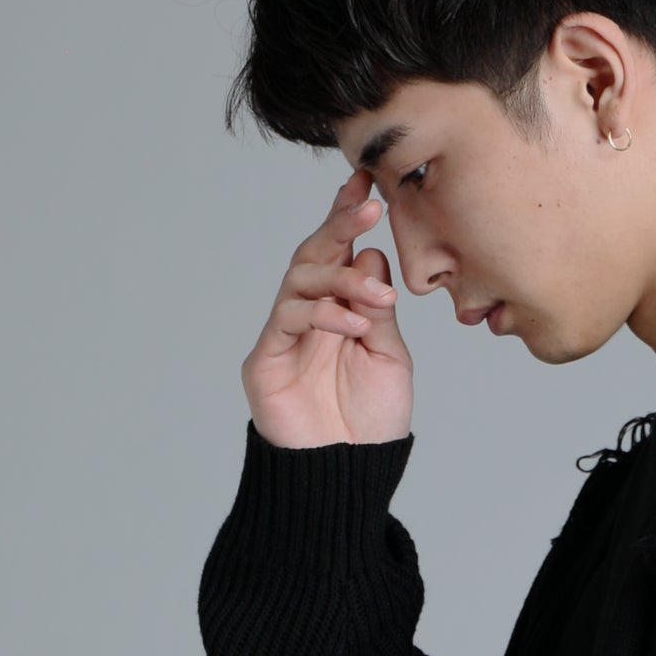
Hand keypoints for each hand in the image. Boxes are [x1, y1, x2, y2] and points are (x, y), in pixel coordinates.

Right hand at [242, 171, 411, 449]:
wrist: (349, 473)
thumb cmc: (371, 420)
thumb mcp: (389, 356)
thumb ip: (378, 308)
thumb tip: (369, 254)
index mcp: (340, 309)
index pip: (340, 253)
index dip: (348, 217)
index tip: (369, 182)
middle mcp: (309, 315)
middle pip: (313, 254)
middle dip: (340, 225)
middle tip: (370, 205)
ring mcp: (284, 335)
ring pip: (300, 280)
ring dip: (341, 278)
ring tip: (377, 297)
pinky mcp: (266, 359)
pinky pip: (289, 318)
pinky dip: (323, 315)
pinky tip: (353, 327)